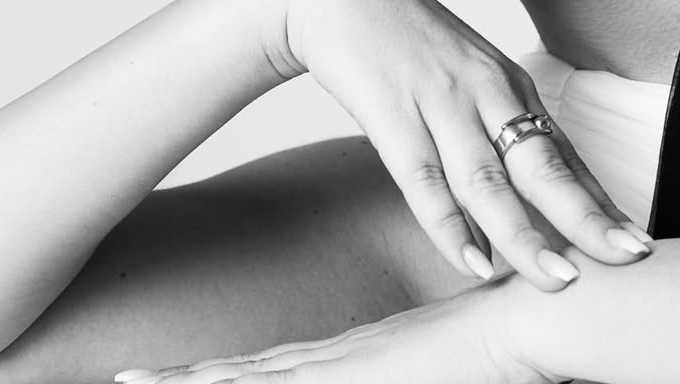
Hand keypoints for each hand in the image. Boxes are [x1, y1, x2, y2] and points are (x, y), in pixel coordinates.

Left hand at [116, 273, 557, 383]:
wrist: (549, 304)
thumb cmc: (535, 338)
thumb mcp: (489, 363)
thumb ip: (464, 366)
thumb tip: (459, 363)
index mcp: (381, 352)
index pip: (295, 369)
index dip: (243, 375)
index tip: (196, 378)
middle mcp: (357, 354)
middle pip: (261, 370)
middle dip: (195, 381)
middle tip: (131, 380)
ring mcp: (356, 363)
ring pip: (257, 381)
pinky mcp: (365, 373)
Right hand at [267, 0, 652, 291]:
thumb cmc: (409, 41)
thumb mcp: (468, 72)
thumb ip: (499, 121)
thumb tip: (536, 182)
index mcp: (509, 83)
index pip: (564, 153)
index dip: (599, 199)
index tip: (636, 238)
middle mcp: (485, 92)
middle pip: (542, 164)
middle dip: (586, 216)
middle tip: (629, 256)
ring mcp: (439, 101)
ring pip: (488, 180)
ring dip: (523, 233)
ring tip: (557, 279)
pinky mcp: (392, 113)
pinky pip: (422, 177)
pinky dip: (447, 223)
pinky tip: (470, 261)